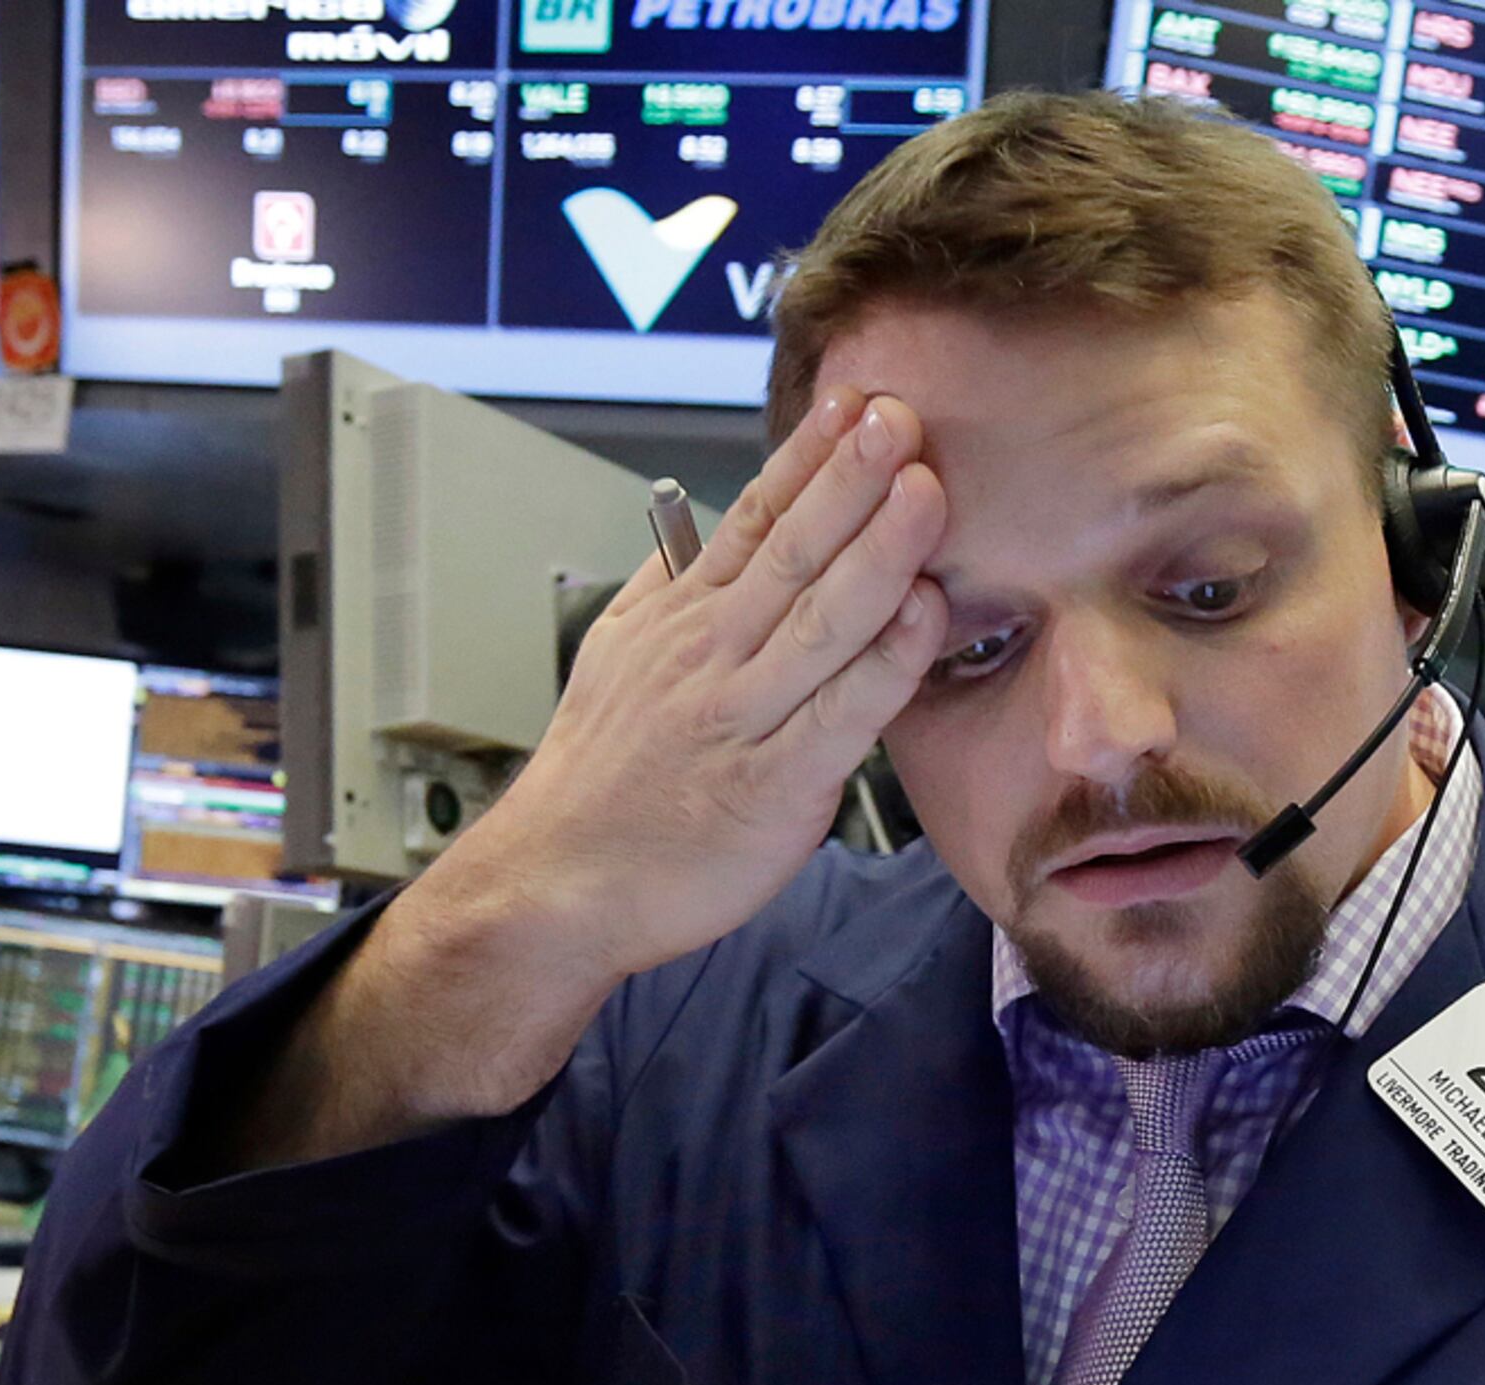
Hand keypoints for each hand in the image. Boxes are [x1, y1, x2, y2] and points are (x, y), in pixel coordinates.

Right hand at [472, 385, 949, 988]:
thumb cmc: (600, 782)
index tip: (854, 402)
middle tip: (900, 415)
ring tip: (926, 487)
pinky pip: (839, 715)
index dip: (808, 457)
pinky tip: (922, 615)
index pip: (754, 518)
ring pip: (822, 619)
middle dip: (851, 477)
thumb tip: (703, 533)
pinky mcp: (772, 787)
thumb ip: (669, 594)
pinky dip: (883, 663)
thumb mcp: (617, 660)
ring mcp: (742, 718)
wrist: (557, 883)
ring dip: (879, 549)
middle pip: (793, 551)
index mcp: (683, 618)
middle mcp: (712, 654)